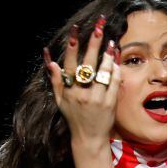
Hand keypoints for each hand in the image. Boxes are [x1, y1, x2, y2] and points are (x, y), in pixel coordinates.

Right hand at [42, 18, 121, 147]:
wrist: (89, 138)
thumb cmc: (74, 117)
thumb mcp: (60, 100)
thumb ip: (56, 81)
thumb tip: (50, 61)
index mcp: (69, 90)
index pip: (69, 64)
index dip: (72, 47)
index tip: (75, 32)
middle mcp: (82, 93)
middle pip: (88, 64)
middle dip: (93, 44)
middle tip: (98, 29)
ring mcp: (97, 98)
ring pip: (103, 72)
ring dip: (107, 55)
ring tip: (110, 43)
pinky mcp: (110, 103)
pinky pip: (114, 83)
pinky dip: (115, 71)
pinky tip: (116, 61)